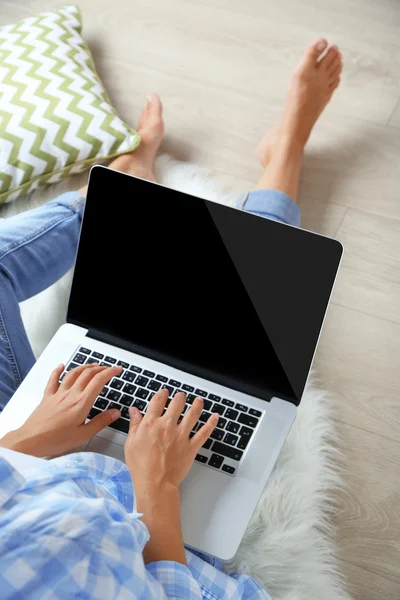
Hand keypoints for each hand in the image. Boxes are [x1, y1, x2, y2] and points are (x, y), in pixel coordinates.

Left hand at [0, 363, 121, 456]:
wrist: (31, 441)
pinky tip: (61, 366)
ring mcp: (58, 394)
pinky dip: (58, 370)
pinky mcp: (47, 397)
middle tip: (109, 368)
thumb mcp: (84, 435)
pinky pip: (53, 379)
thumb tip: (115, 412)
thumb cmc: (55, 440)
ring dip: (85, 367)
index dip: (110, 372)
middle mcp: (70, 395)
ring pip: (73, 374)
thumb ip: (101, 422)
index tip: (117, 370)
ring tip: (93, 365)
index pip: (99, 381)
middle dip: (101, 368)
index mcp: (81, 403)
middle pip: (87, 374)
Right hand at [124, 389, 218, 564]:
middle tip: (181, 396)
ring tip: (199, 400)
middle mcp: (168, 426)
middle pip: (177, 403)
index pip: (158, 401)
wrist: (155, 484)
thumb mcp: (131, 443)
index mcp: (151, 424)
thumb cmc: (141, 467)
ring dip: (197, 405)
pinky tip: (215, 417)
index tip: (164, 392)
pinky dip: (211, 423)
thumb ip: (135, 424)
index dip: (162, 394)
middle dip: (180, 397)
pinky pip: (204, 432)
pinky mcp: (191, 446)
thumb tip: (134, 411)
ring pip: (193, 414)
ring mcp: (181, 435)